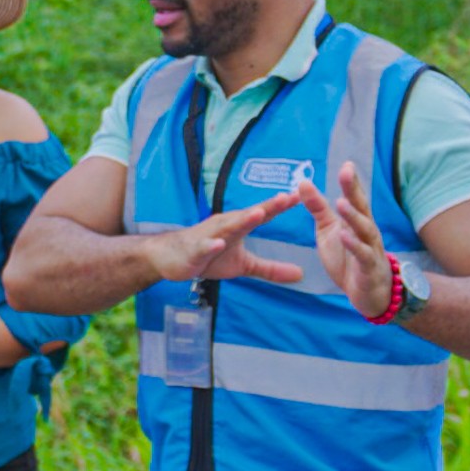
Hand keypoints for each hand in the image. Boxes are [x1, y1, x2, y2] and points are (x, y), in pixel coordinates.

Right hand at [139, 192, 303, 283]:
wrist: (169, 257)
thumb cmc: (208, 257)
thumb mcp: (243, 265)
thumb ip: (270, 269)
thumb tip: (300, 274)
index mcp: (238, 226)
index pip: (262, 214)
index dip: (280, 206)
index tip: (300, 196)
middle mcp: (225, 225)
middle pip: (248, 215)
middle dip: (267, 206)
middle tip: (286, 197)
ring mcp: (209, 236)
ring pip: (227, 227)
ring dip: (242, 220)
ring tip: (258, 213)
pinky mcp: (195, 250)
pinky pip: (204, 247)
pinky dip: (211, 245)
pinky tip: (219, 244)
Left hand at [295, 163, 392, 317]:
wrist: (368, 294)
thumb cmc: (348, 258)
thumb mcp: (328, 231)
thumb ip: (318, 208)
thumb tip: (303, 183)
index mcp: (356, 221)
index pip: (355, 198)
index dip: (350, 182)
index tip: (346, 164)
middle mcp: (367, 231)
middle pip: (362, 207)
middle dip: (354, 190)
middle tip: (346, 171)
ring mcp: (370, 249)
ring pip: (364, 229)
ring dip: (354, 216)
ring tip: (342, 202)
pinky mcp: (369, 268)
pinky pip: (363, 255)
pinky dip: (354, 245)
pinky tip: (345, 236)